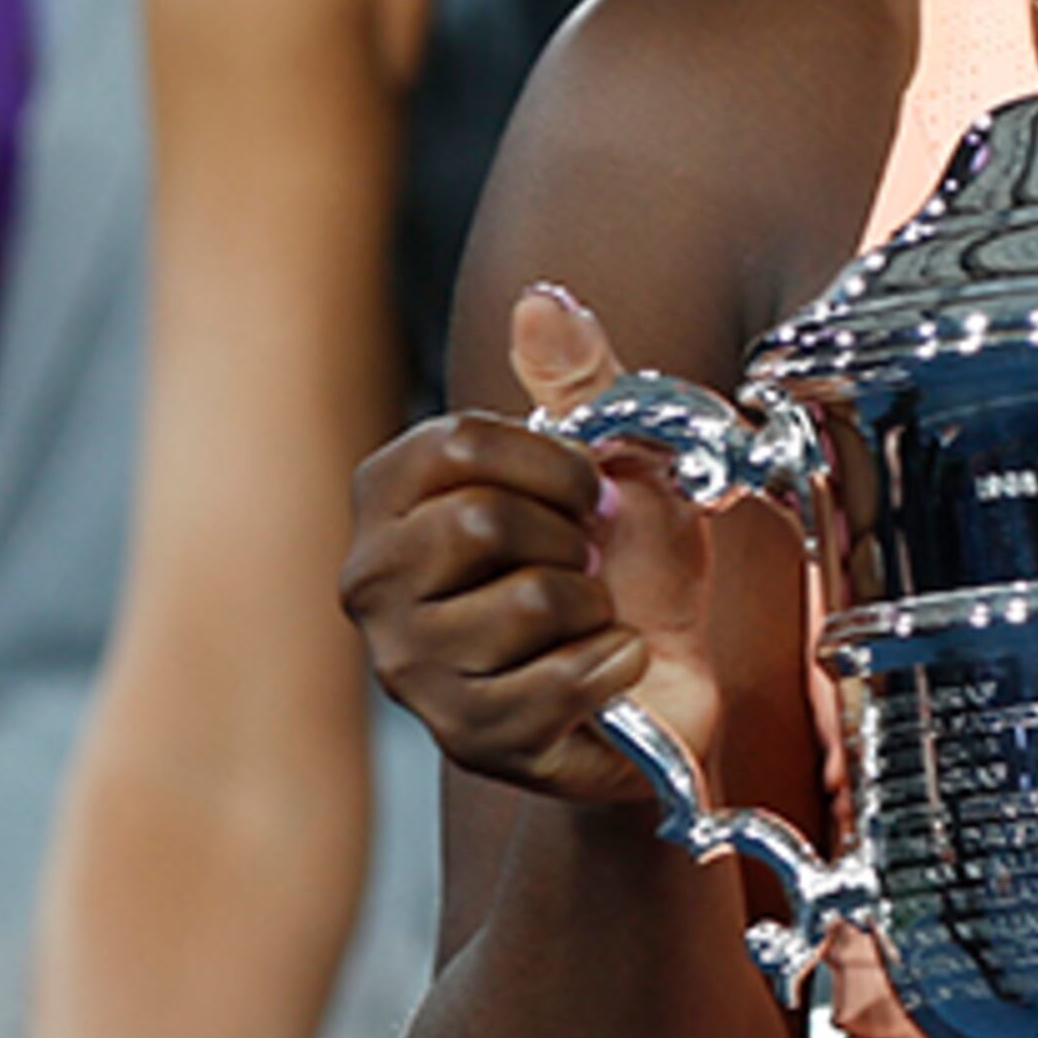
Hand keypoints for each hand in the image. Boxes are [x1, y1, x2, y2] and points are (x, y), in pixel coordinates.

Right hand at [341, 288, 725, 809]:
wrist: (665, 683)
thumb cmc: (624, 565)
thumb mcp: (609, 453)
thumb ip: (575, 374)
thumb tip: (542, 300)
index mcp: (389, 497)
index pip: (453, 444)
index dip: (550, 461)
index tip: (586, 488)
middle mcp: (373, 581)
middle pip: (483, 522)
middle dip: (572, 539)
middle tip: (586, 562)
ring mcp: (410, 666)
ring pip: (529, 601)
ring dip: (595, 608)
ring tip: (588, 619)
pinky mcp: (464, 738)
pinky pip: (560, 679)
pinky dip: (615, 666)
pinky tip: (609, 671)